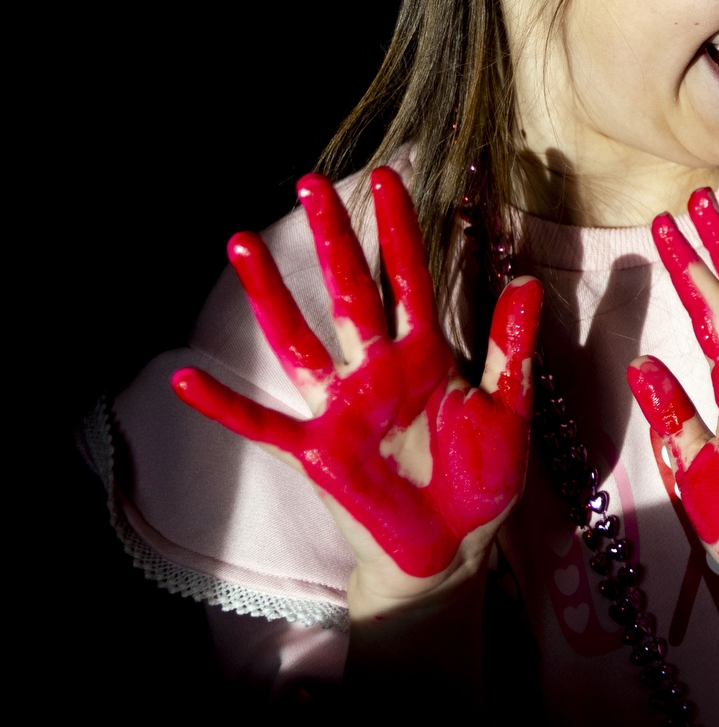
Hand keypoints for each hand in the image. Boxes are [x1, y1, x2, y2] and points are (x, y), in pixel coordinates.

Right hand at [172, 169, 541, 612]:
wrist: (454, 549)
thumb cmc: (481, 480)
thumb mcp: (507, 409)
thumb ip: (510, 347)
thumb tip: (527, 281)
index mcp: (426, 354)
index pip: (411, 276)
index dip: (400, 229)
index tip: (389, 177)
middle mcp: (378, 370)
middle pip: (351, 290)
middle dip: (333, 238)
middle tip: (310, 183)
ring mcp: (343, 408)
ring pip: (300, 339)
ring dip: (271, 295)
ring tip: (238, 244)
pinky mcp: (319, 452)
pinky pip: (263, 425)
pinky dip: (224, 405)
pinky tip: (183, 378)